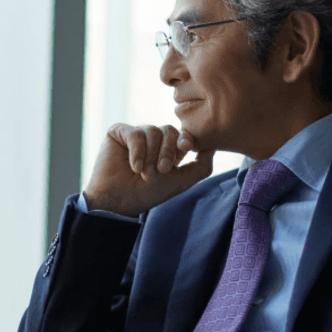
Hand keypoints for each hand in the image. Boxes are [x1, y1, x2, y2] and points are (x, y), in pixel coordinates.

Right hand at [82, 123, 214, 216]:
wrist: (119, 201)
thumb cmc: (148, 193)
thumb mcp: (181, 181)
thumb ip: (201, 166)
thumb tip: (213, 147)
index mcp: (166, 148)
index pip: (182, 135)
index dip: (186, 139)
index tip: (186, 148)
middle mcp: (152, 139)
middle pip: (169, 130)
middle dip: (168, 151)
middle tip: (161, 170)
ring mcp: (135, 134)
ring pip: (153, 131)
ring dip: (151, 155)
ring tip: (144, 173)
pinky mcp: (118, 133)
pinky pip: (135, 133)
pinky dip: (137, 151)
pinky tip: (135, 167)